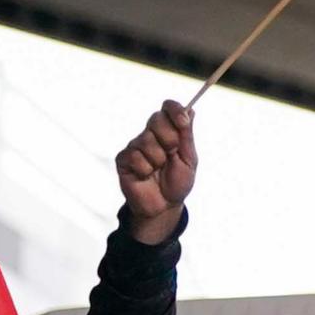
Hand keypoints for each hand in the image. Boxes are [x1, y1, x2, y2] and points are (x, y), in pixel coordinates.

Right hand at [115, 101, 196, 244]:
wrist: (164, 206)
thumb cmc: (178, 182)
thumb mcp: (189, 159)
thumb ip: (186, 135)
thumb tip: (191, 109)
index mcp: (167, 131)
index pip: (167, 108)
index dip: (174, 110)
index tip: (183, 122)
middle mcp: (149, 135)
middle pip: (156, 119)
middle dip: (169, 138)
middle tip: (172, 154)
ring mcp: (135, 146)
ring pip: (147, 141)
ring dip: (158, 160)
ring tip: (158, 170)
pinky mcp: (123, 159)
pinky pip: (135, 157)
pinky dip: (145, 170)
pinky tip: (145, 176)